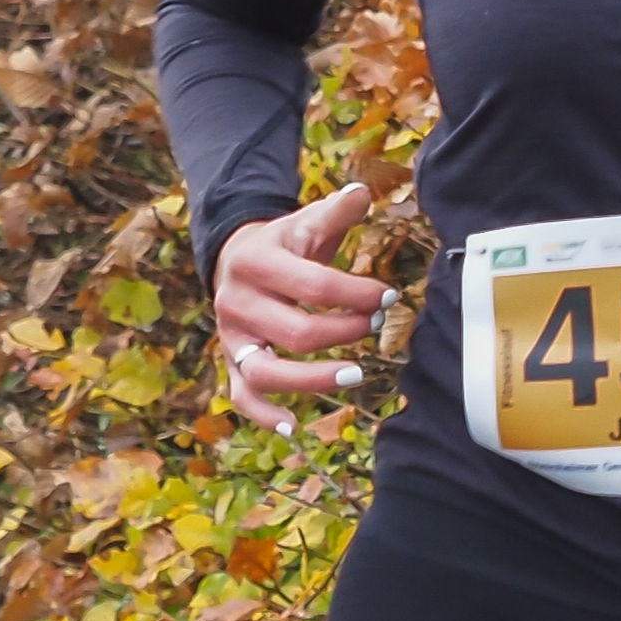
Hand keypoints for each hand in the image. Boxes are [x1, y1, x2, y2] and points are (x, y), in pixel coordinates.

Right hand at [213, 183, 389, 434]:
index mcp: (256, 262)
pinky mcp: (230, 361)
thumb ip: (335, 211)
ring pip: (265, 372)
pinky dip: (263, 415)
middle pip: (295, 332)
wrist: (237, 258)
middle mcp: (235, 301)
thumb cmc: (286, 243)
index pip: (315, 286)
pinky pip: (240, 396)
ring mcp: (231, 336)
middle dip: (344, 332)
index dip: (357, 294)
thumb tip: (362, 192)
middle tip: (375, 327)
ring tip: (359, 375)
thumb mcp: (306, 222)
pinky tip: (293, 427)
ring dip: (313, 380)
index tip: (389, 297)